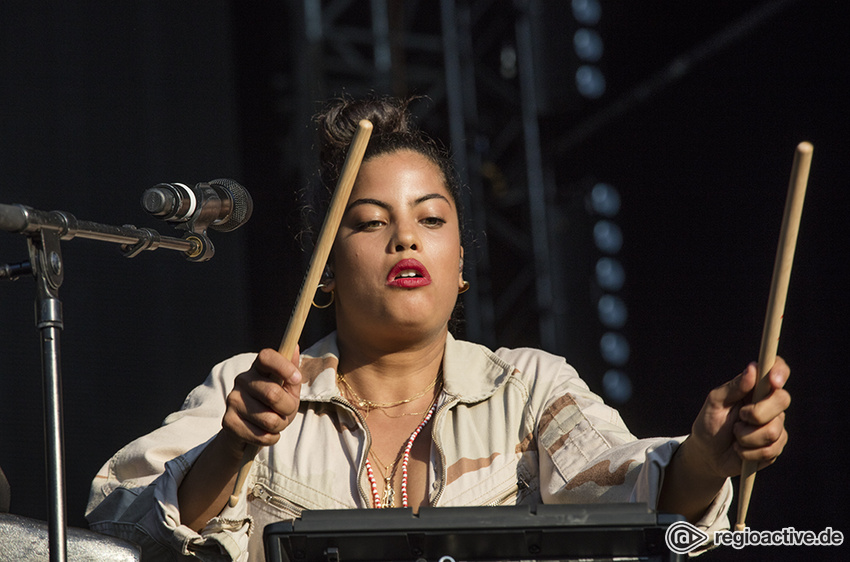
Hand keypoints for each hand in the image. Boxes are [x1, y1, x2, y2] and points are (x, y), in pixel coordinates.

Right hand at [221, 347, 301, 455]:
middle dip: (288, 408)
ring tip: (275, 423)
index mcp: (258, 368)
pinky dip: (270, 438)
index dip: (284, 366)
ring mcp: (232, 400)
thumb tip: (294, 346)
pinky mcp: (228, 421)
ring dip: (280, 425)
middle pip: (273, 394)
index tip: (297, 379)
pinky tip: (265, 433)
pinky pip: (261, 435)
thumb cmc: (273, 406)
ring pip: (269, 419)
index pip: (266, 356)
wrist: (248, 432)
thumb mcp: (287, 390)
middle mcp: (242, 380)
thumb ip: (292, 371)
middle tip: (287, 411)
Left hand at [688, 358, 790, 479]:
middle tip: (740, 417)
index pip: (777, 370)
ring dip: (746, 436)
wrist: (708, 454)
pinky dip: (748, 451)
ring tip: (735, 435)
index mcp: (755, 388)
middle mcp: (769, 403)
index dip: (780, 372)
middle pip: (782, 400)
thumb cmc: (710, 423)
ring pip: (773, 430)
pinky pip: (770, 449)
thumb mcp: (715, 402)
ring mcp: (776, 425)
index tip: (773, 381)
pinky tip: (740, 449)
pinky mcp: (776, 446)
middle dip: (757, 413)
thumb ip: (734, 387)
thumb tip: (752, 369)